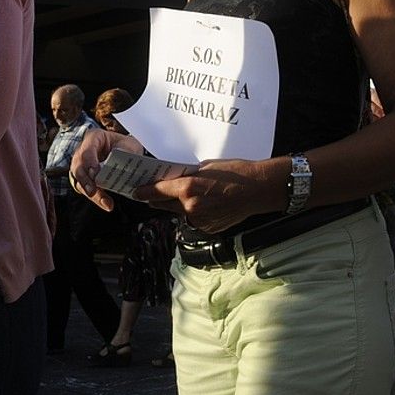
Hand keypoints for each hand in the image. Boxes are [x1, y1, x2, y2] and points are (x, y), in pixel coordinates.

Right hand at [68, 129, 141, 211]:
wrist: (127, 152)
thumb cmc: (126, 146)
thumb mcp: (129, 145)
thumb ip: (123, 151)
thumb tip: (116, 160)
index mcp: (94, 137)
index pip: (87, 150)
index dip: (89, 162)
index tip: (96, 173)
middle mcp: (83, 150)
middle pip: (78, 167)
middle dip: (86, 181)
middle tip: (93, 192)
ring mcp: (81, 164)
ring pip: (79, 180)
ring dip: (91, 193)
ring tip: (105, 202)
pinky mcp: (84, 178)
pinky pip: (85, 189)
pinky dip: (95, 197)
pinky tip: (106, 203)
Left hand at [133, 158, 281, 233]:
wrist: (257, 189)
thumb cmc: (236, 173)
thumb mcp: (207, 166)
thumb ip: (187, 174)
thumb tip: (175, 177)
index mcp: (187, 188)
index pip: (155, 192)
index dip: (144, 191)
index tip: (137, 190)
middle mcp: (189, 207)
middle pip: (162, 205)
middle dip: (159, 198)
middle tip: (158, 191)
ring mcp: (199, 220)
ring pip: (179, 213)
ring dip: (179, 205)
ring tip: (196, 194)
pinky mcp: (208, 228)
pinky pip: (194, 220)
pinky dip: (196, 213)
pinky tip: (209, 203)